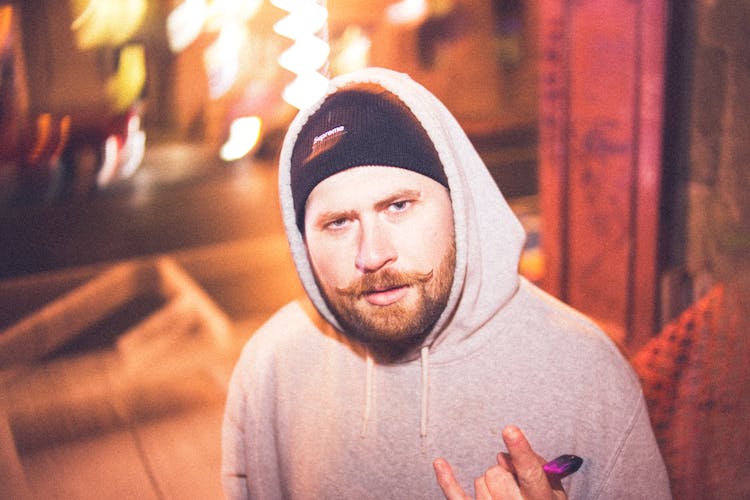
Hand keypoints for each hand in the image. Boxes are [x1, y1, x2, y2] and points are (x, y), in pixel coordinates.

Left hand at [433, 425, 566, 499]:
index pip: (530, 473)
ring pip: (480, 481)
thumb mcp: (554, 489)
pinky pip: (456, 496)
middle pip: (496, 472)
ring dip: (491, 485)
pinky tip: (440, 463)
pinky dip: (447, 480)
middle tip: (516, 485)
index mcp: (541, 498)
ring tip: (506, 497)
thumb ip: (538, 468)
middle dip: (504, 473)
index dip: (520, 451)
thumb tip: (506, 456)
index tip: (509, 429)